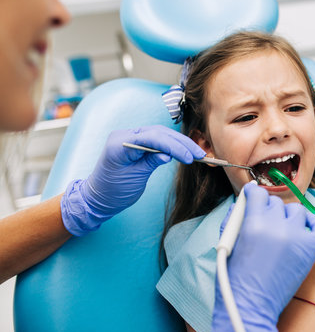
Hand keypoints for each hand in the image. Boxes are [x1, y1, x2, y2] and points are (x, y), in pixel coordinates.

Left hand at [61, 125, 204, 235]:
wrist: (98, 198)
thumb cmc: (112, 191)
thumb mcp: (134, 178)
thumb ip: (150, 163)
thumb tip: (167, 155)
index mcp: (120, 143)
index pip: (152, 138)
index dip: (173, 146)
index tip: (189, 158)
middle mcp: (125, 135)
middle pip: (159, 133)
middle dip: (181, 143)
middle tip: (199, 155)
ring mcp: (131, 138)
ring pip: (160, 134)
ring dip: (179, 143)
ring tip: (196, 154)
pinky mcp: (137, 143)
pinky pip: (157, 140)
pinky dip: (171, 146)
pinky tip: (184, 152)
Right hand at [204, 183, 314, 331]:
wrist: (251, 308)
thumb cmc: (235, 279)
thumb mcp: (228, 243)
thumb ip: (236, 219)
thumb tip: (245, 202)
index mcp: (253, 223)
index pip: (258, 193)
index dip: (254, 196)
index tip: (254, 198)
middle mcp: (276, 226)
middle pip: (276, 203)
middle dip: (269, 211)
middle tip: (265, 223)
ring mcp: (296, 237)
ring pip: (297, 212)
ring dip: (288, 219)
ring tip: (282, 232)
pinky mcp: (310, 249)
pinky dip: (312, 225)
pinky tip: (303, 230)